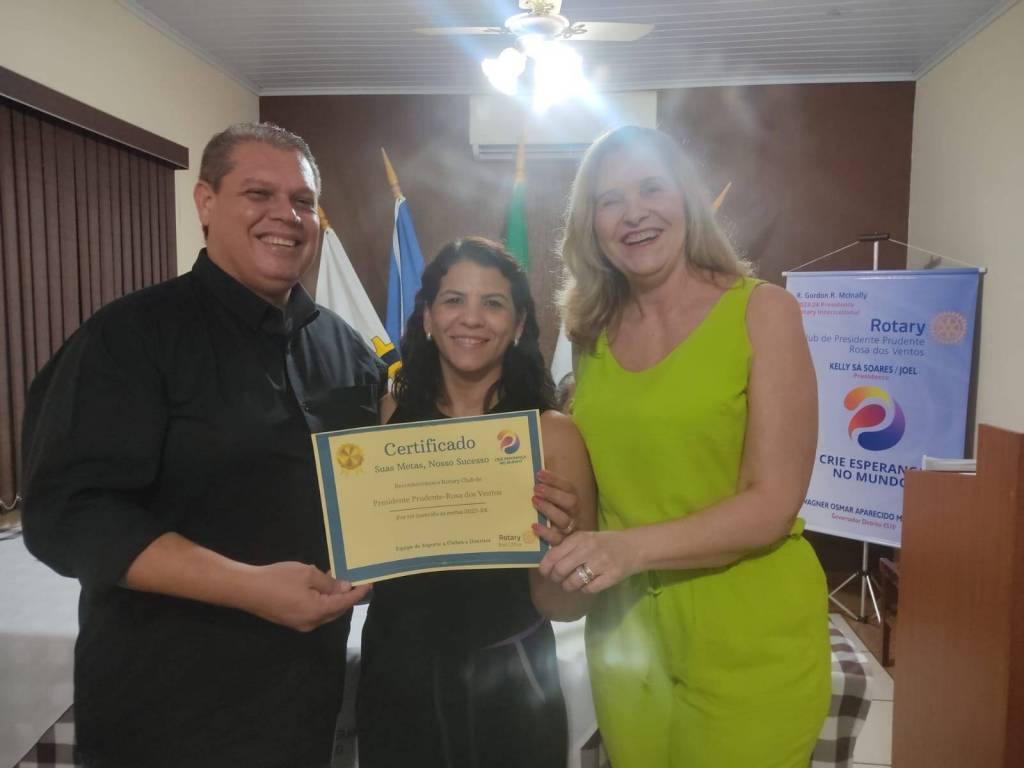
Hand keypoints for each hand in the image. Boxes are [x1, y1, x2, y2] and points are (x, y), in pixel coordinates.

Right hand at [244, 561, 370, 631]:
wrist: (246, 589)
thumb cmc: (278, 579)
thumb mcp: (307, 574)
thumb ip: (329, 583)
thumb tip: (344, 588)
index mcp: (318, 612)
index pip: (345, 604)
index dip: (358, 593)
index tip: (369, 583)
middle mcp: (311, 623)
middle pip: (336, 611)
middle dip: (347, 597)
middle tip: (355, 581)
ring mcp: (300, 624)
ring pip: (325, 612)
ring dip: (333, 599)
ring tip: (339, 580)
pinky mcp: (291, 620)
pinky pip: (313, 612)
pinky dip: (321, 601)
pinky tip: (321, 587)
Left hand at [531, 469, 581, 545]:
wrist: (561, 542)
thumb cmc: (550, 512)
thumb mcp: (548, 496)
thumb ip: (544, 483)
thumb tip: (533, 464)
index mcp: (572, 499)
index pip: (568, 487)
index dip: (554, 479)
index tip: (538, 474)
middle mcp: (573, 513)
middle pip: (570, 502)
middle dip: (553, 494)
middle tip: (536, 488)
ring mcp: (569, 529)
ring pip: (564, 520)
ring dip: (549, 509)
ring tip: (534, 501)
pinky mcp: (561, 543)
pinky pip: (556, 539)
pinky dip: (545, 532)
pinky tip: (534, 526)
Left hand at [538, 530, 639, 593]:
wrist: (634, 547)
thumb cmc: (605, 543)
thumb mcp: (585, 538)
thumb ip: (567, 546)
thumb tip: (547, 561)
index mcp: (579, 538)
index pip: (554, 555)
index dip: (545, 567)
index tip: (545, 572)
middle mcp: (588, 549)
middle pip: (561, 570)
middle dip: (555, 578)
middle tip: (558, 580)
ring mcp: (600, 563)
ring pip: (573, 582)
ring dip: (568, 586)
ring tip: (571, 584)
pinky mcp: (611, 576)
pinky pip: (589, 589)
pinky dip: (584, 590)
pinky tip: (586, 585)